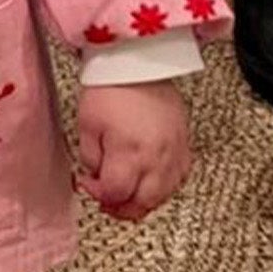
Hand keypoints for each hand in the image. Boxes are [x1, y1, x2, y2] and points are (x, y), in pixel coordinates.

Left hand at [75, 80, 191, 221]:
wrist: (138, 63)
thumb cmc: (111, 89)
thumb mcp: (87, 125)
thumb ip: (90, 158)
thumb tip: (95, 177)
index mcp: (130, 153)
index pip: (115, 194)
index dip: (97, 195)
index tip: (88, 183)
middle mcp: (157, 158)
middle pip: (143, 203)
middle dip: (121, 208)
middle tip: (106, 202)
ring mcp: (175, 153)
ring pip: (163, 196)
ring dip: (143, 201)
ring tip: (126, 193)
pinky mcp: (185, 145)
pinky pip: (179, 179)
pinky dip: (162, 187)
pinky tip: (148, 180)